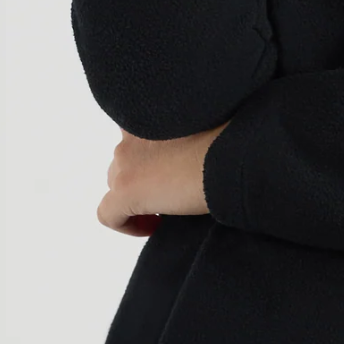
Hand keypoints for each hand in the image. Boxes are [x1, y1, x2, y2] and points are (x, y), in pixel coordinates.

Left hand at [97, 125, 227, 235]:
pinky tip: (154, 228)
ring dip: (139, 197)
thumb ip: (184, 134)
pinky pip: (109, 215)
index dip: (151, 158)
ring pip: (117, 185)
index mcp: (149, 115)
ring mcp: (125, 162)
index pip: (136, 138)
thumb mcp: (203, 127)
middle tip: (174, 191)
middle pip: (125, 163)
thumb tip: (187, 154)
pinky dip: (127, 225)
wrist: (234, 158)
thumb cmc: (231, 141)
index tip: (171, 170)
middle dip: (145, 179)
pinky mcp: (126, 191)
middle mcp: (131, 135)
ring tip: (169, 209)